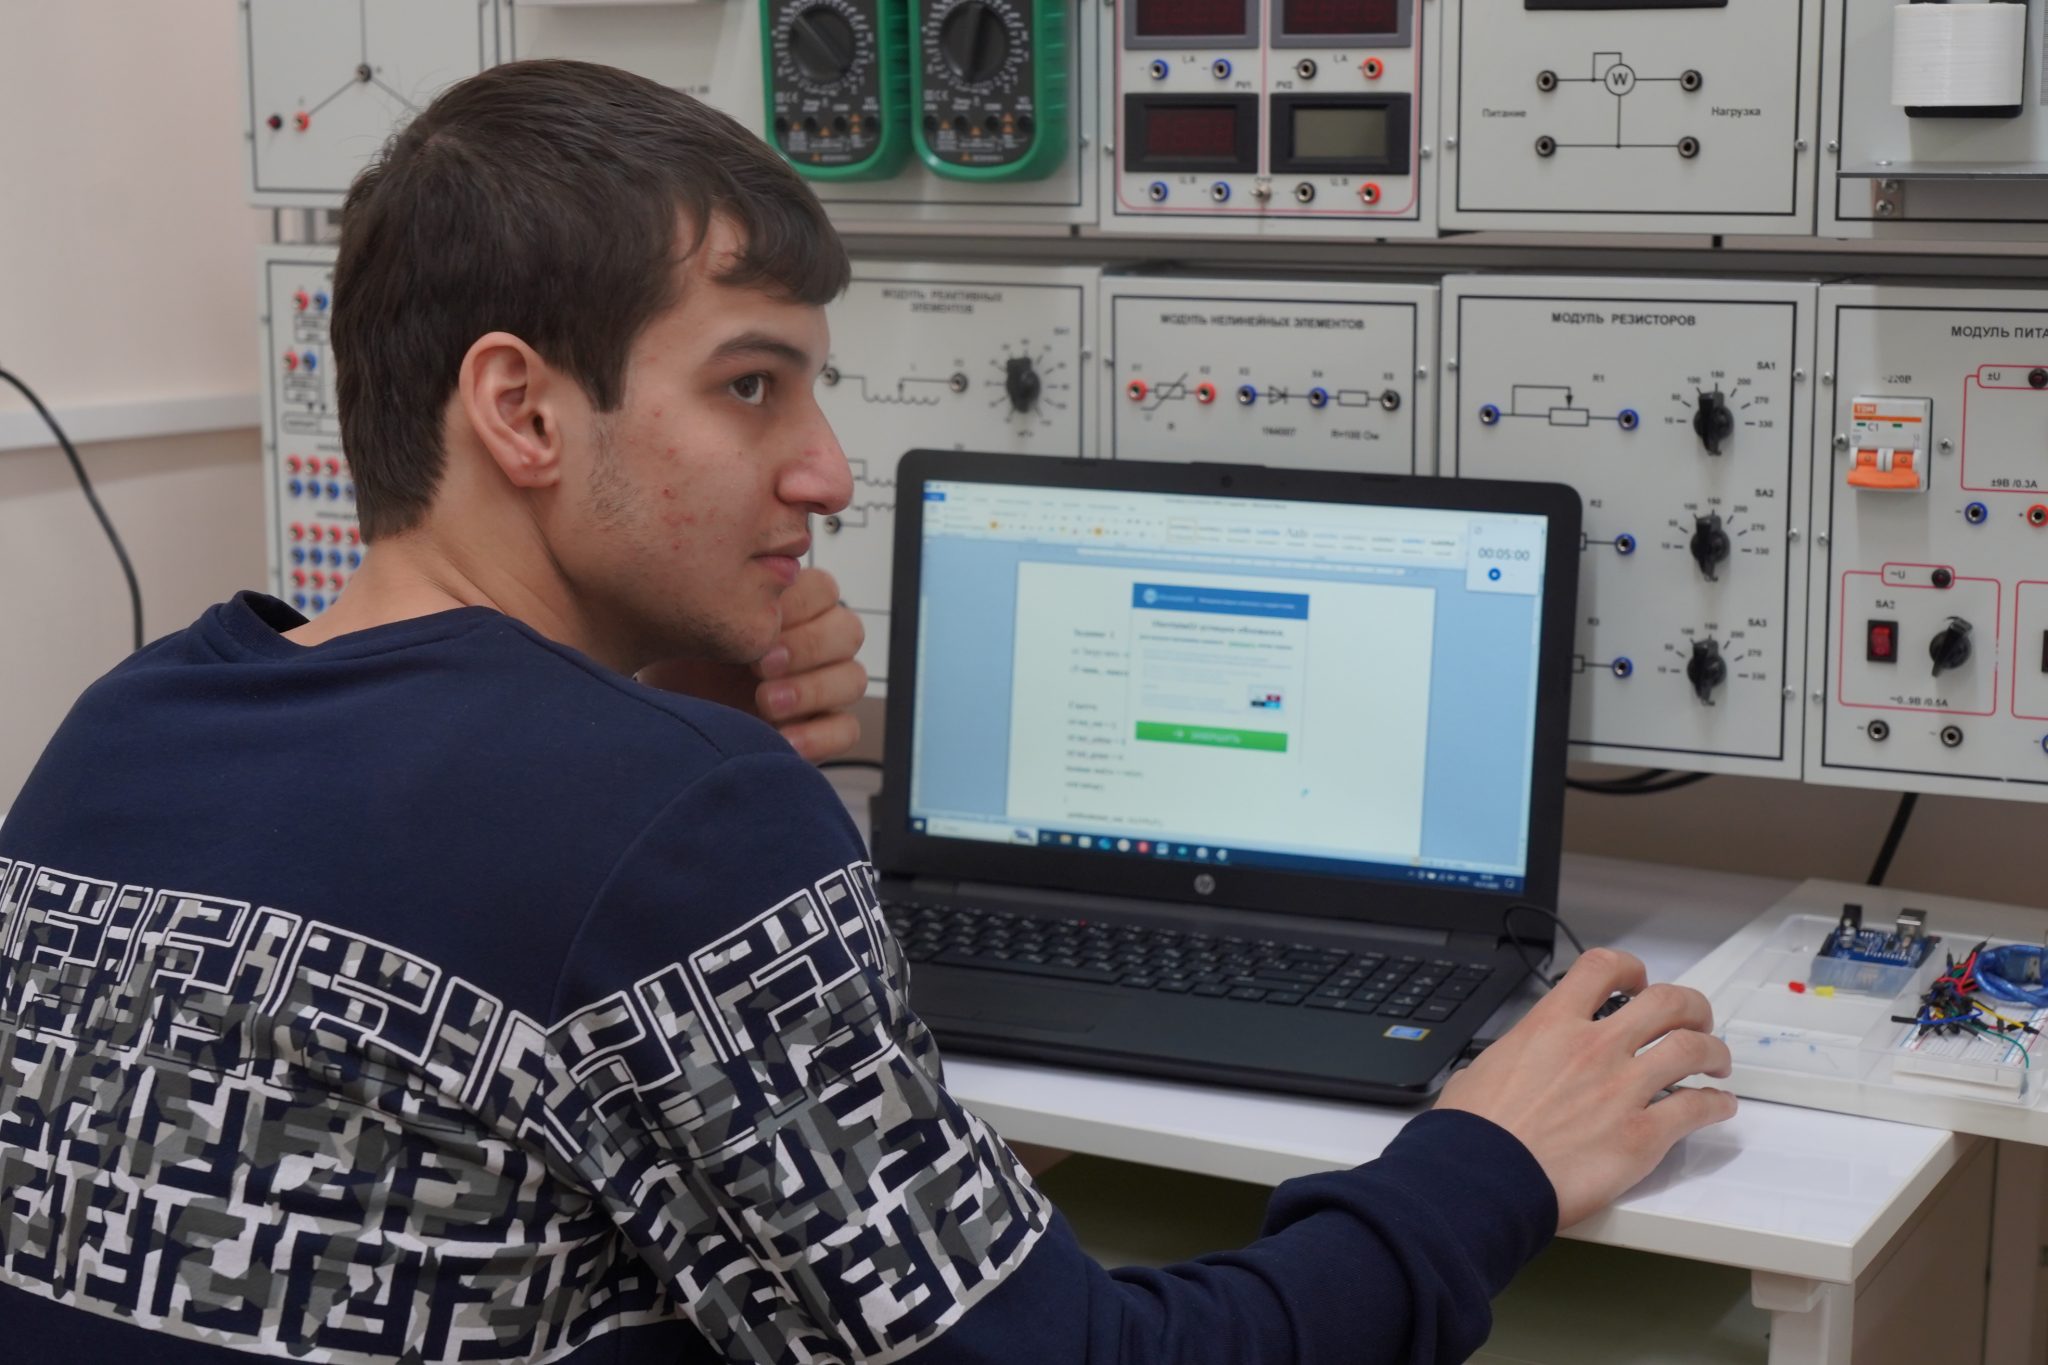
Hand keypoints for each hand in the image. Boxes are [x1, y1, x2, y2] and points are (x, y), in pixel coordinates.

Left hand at [639, 568, 868, 761]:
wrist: (665, 716)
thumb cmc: (678, 663)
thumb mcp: (693, 627)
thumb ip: (728, 605)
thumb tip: (754, 596)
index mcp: (792, 605)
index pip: (823, 589)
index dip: (797, 604)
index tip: (755, 622)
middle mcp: (817, 643)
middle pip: (848, 631)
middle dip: (807, 646)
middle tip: (760, 664)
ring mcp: (824, 686)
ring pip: (853, 678)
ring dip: (812, 689)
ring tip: (765, 702)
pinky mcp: (822, 730)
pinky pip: (846, 730)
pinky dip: (818, 736)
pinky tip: (780, 740)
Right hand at [1434, 947, 1736, 1230]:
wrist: (1484, 1179)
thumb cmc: (1475, 1132)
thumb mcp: (1481, 1069)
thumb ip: (1513, 1058)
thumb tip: (1513, 1066)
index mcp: (1552, 1025)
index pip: (1603, 968)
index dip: (1629, 969)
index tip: (1636, 982)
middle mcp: (1595, 1048)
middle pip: (1667, 1002)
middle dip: (1689, 1007)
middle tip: (1692, 1021)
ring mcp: (1623, 1089)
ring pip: (1693, 1049)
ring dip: (1713, 1052)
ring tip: (1716, 1063)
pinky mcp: (1642, 1135)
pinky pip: (1697, 1108)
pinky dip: (1716, 1105)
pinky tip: (1718, 1107)